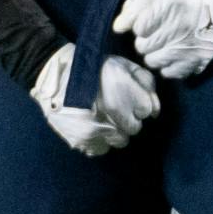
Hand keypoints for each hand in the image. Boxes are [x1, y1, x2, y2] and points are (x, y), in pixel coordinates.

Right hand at [31, 43, 159, 154]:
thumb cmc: (93, 68)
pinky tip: (92, 126)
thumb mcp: (123, 64)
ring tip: (102, 118)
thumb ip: (145, 83)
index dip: (138, 104)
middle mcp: (114, 113)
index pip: (147, 110)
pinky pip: (102, 149)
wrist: (56, 74)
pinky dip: (99, 141)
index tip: (128, 99)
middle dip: (128, 119)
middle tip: (114, 108)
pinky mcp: (83, 140)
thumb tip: (156, 110)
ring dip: (115, 132)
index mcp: (125, 92)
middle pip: (135, 128)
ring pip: (120, 141)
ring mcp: (99, 129)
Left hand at [114, 0, 212, 79]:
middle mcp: (179, 28)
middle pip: (142, 46)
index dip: (141, 24)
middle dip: (146, 39)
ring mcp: (188, 48)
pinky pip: (168, 73)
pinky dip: (169, 64)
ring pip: (152, 61)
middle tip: (159, 31)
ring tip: (166, 42)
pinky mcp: (197, 62)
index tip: (151, 20)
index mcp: (170, 5)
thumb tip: (118, 28)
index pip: (138, 28)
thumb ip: (135, 5)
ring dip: (155, 53)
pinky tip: (176, 52)